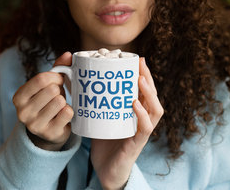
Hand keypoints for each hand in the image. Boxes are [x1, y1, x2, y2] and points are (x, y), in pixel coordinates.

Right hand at [12, 52, 73, 150]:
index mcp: (18, 97)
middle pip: (51, 90)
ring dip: (64, 101)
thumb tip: (68, 54)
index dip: (55, 77)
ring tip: (59, 106)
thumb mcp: (47, 85)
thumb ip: (57, 68)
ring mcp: (35, 125)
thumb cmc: (47, 101)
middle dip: (59, 90)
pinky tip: (63, 115)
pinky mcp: (50, 133)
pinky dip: (69, 112)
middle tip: (58, 95)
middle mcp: (23, 112)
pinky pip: (67, 113)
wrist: (48, 131)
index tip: (59, 80)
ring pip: (60, 101)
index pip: (41, 79)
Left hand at [91, 57, 163, 189]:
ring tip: (140, 80)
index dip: (144, 74)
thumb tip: (74, 79)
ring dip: (150, 93)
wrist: (103, 169)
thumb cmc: (102, 140)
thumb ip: (91, 100)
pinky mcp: (136, 144)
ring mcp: (141, 132)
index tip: (137, 59)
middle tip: (140, 64)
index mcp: (135, 112)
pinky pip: (144, 128)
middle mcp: (142, 120)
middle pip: (153, 96)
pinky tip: (135, 104)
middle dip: (148, 78)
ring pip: (155, 110)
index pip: (144, 91)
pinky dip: (142, 115)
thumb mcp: (97, 115)